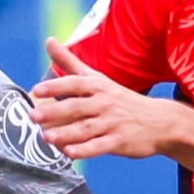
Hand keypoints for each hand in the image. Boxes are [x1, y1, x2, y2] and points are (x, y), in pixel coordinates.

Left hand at [31, 39, 176, 160]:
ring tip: (45, 138)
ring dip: (65, 133)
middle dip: (54, 111)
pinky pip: (99, 146)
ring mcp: (112, 123)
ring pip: (86, 128)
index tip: (37, 90)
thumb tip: (48, 40)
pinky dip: (84, 150)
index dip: (56, 86)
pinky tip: (69, 153)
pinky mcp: (119, 142)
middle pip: (77, 106)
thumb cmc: (122, 99)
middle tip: (33, 116)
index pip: (75, 83)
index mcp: (98, 86)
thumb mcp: (99, 78)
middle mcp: (104, 103)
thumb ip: (70, 62)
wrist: (161, 121)